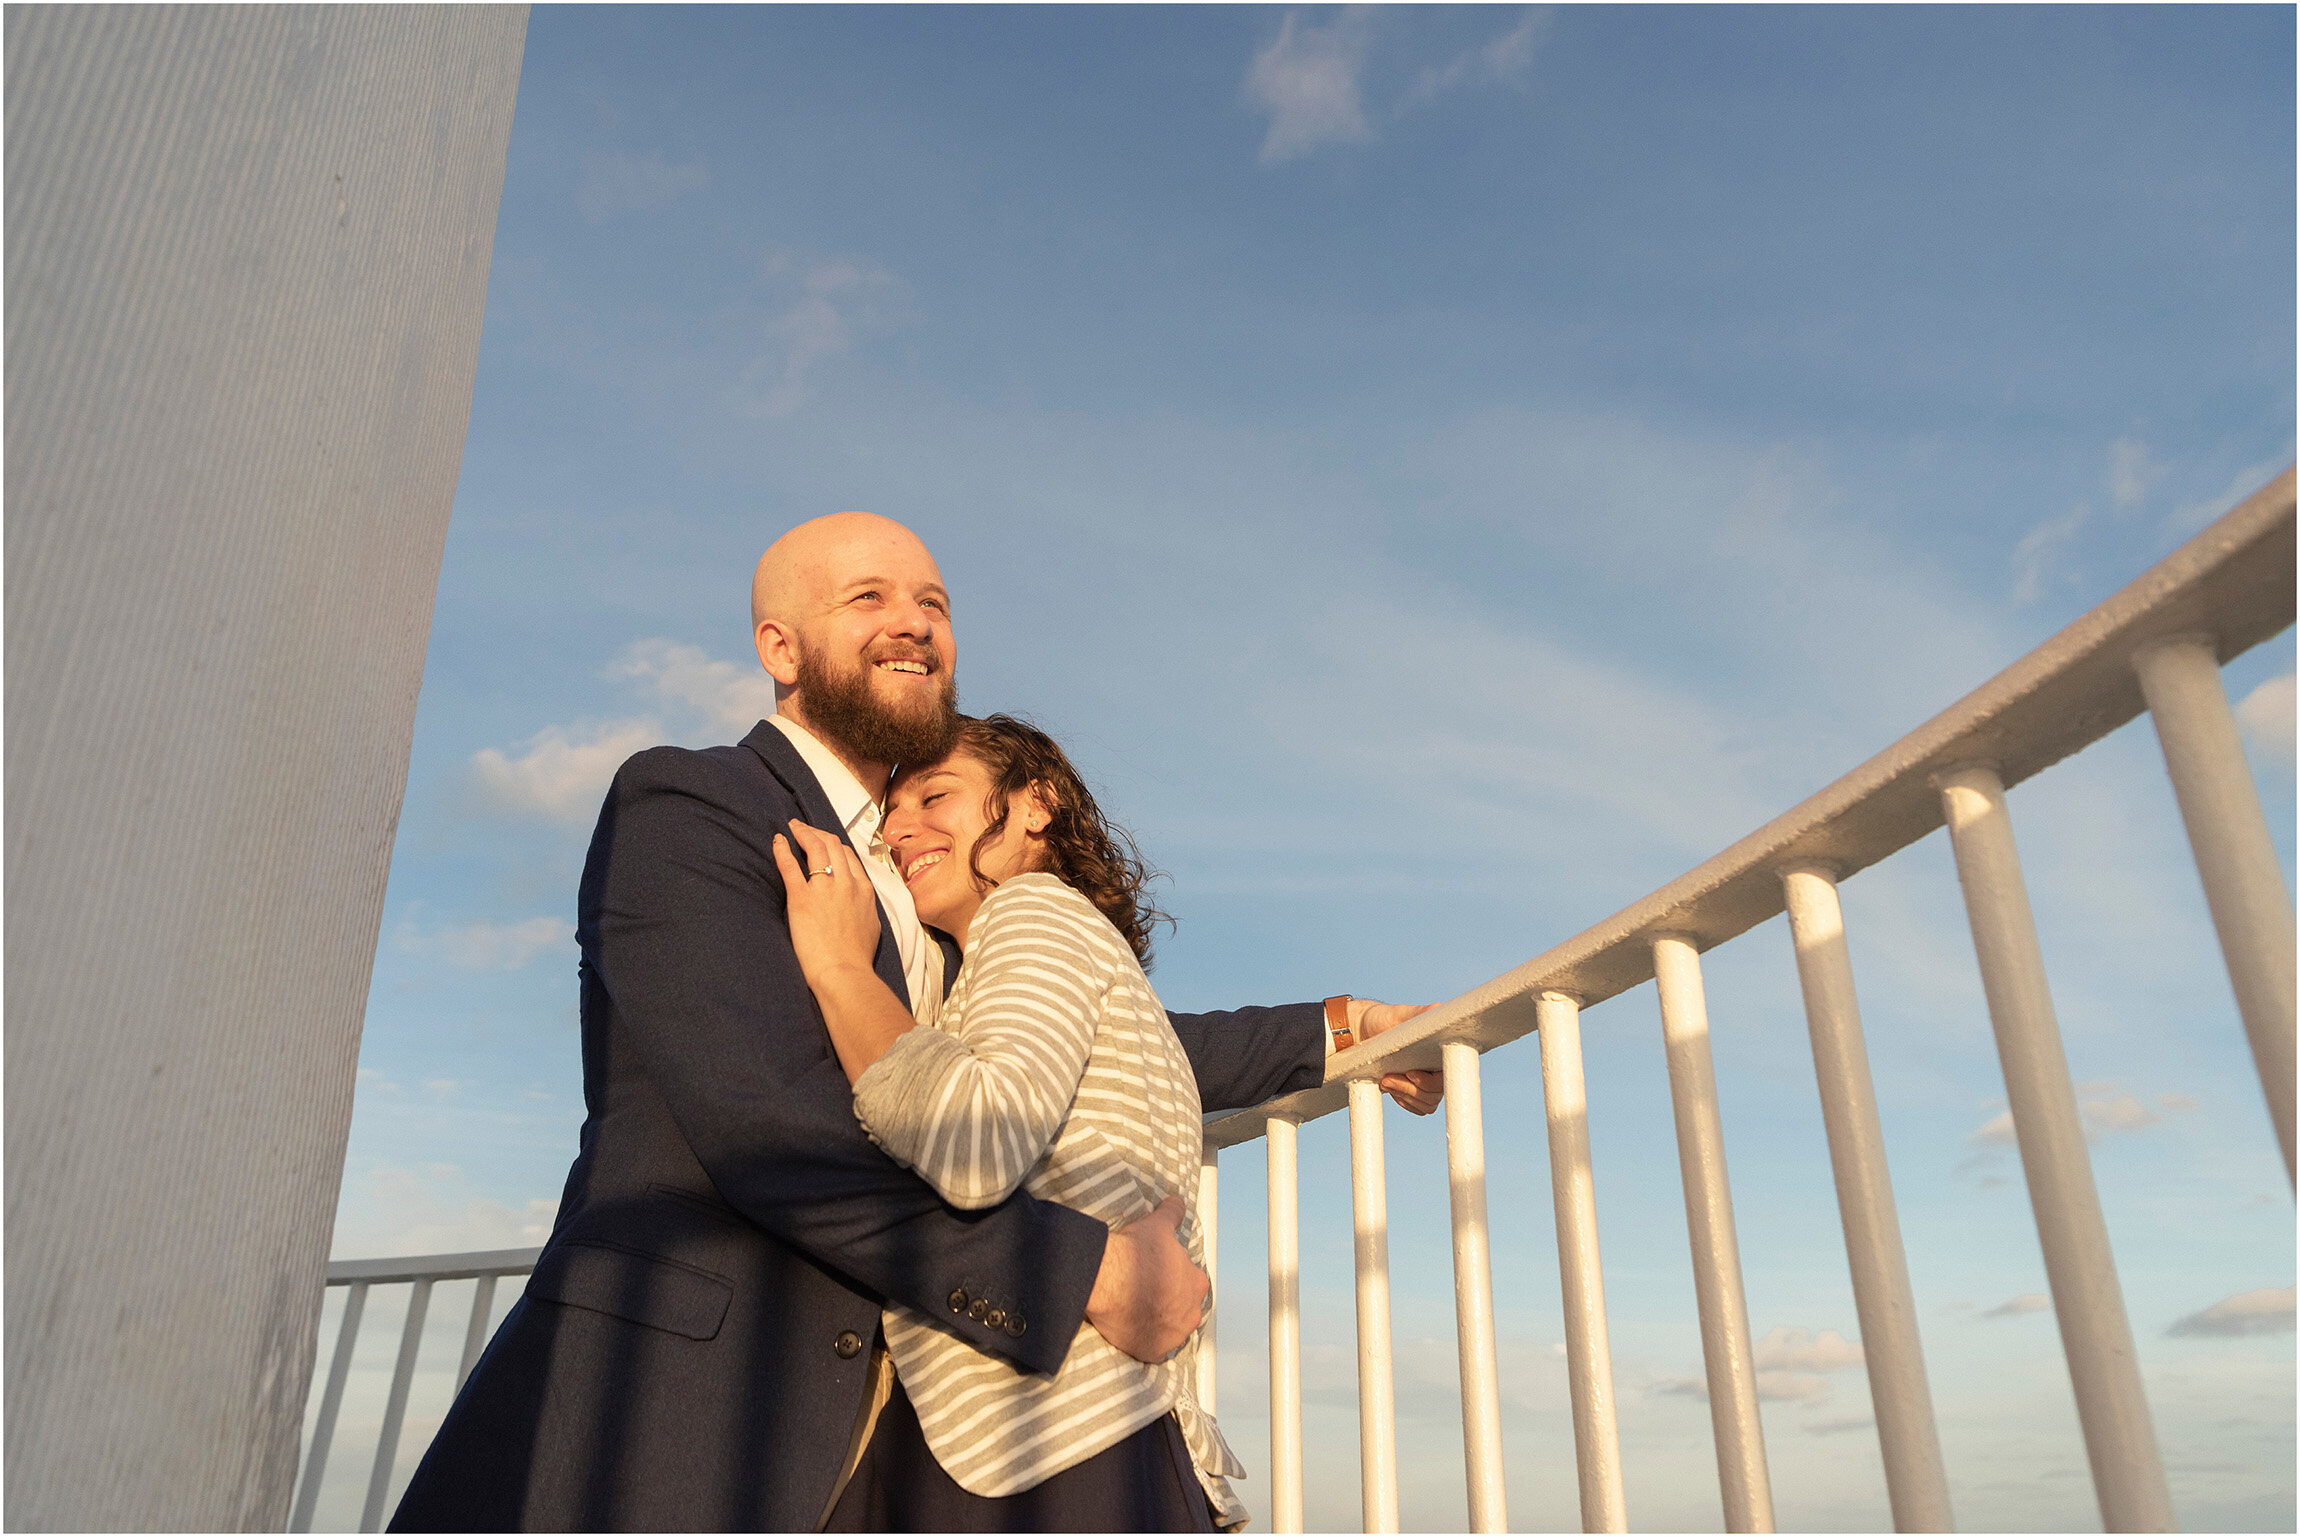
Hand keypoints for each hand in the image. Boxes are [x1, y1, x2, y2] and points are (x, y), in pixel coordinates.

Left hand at [770, 821, 881, 985]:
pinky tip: (777, 840)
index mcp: (863, 890)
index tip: (824, 842)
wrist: (845, 973)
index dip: (834, 845)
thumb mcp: (871, 925)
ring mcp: (824, 889)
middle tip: (804, 828)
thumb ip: (864, 907)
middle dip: (817, 832)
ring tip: (792, 828)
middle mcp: (846, 883)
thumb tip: (858, 904)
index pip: (849, 856)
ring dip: (803, 833)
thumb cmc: (857, 958)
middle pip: (833, 845)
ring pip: (815, 847)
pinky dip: (782, 849)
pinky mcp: (802, 899)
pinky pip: (790, 866)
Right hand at [1084, 1196, 1207, 1363]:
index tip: (1159, 1276)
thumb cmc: (1135, 1252)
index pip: (1192, 1283)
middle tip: (1146, 1292)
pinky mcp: (1153, 1352)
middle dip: (1169, 1303)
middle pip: (1183, 1309)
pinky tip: (1134, 1331)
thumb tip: (1177, 1201)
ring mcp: (1173, 1336)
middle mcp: (1191, 1313)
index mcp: (1197, 1284)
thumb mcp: (1157, 1225)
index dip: (1175, 1279)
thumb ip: (1172, 1213)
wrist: (1107, 1278)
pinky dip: (1146, 1343)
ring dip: (1159, 1323)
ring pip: (1171, 1330)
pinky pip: (1154, 1351)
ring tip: (1137, 1310)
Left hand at [1350, 1000, 1442, 1114]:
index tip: (1410, 1074)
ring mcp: (1429, 1079)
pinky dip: (1404, 1101)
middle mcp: (1439, 1064)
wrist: (1361, 1031)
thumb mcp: (1397, 1015)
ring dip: (1405, 1096)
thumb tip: (1437, 1008)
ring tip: (1385, 1080)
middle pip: (1437, 1093)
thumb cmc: (1381, 1019)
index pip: (1450, 1073)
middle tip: (1387, 1078)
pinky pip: (1418, 1107)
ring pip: (1427, 1103)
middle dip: (1410, 1089)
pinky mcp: (1416, 1089)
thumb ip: (1418, 1013)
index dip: (1432, 1080)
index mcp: (1441, 1047)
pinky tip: (1390, 1087)